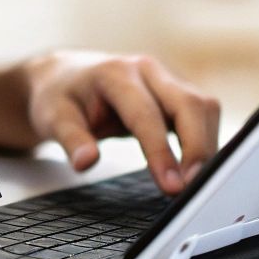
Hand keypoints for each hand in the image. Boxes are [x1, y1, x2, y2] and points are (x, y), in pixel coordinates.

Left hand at [23, 51, 220, 193]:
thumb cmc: (60, 96)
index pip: (147, 114)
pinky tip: (196, 167)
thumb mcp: (52, 117)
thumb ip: (70, 140)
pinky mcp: (177, 92)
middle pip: (190, 103)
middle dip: (198, 148)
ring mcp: (166, 78)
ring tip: (193, 183)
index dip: (162, 152)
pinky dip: (204, 141)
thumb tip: (86, 163)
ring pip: (204, 107)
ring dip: (206, 145)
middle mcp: (148, 69)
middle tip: (191, 189)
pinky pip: (203, 113)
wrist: (65, 75)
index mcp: (116, 73)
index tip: (172, 187)